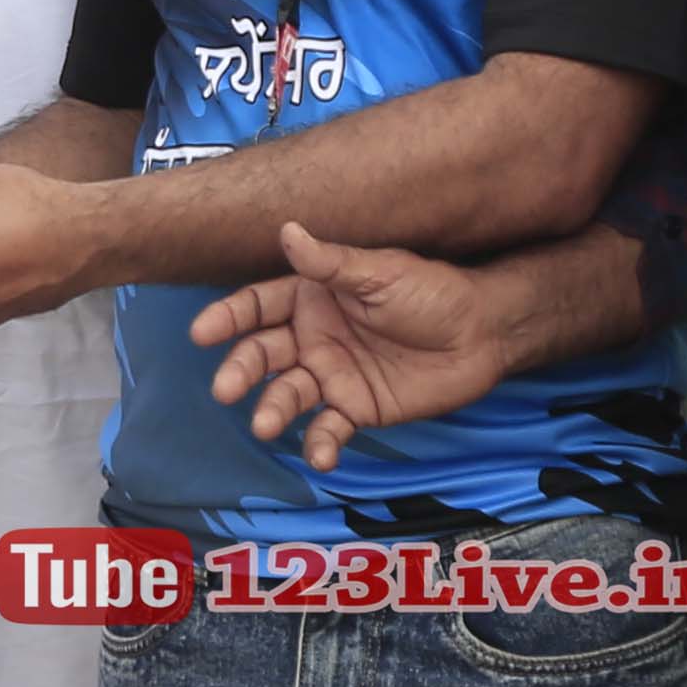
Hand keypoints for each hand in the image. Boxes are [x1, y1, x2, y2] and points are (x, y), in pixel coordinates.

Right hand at [190, 223, 517, 463]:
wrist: (483, 332)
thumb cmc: (432, 291)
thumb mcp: (380, 272)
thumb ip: (330, 263)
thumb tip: (287, 230)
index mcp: (312, 297)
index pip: (259, 306)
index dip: (229, 318)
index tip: (203, 333)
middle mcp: (313, 336)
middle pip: (263, 354)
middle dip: (241, 370)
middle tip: (226, 388)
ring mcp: (332, 375)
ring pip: (288, 394)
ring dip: (273, 409)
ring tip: (265, 425)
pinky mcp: (356, 408)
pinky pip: (329, 428)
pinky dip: (320, 444)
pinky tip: (320, 456)